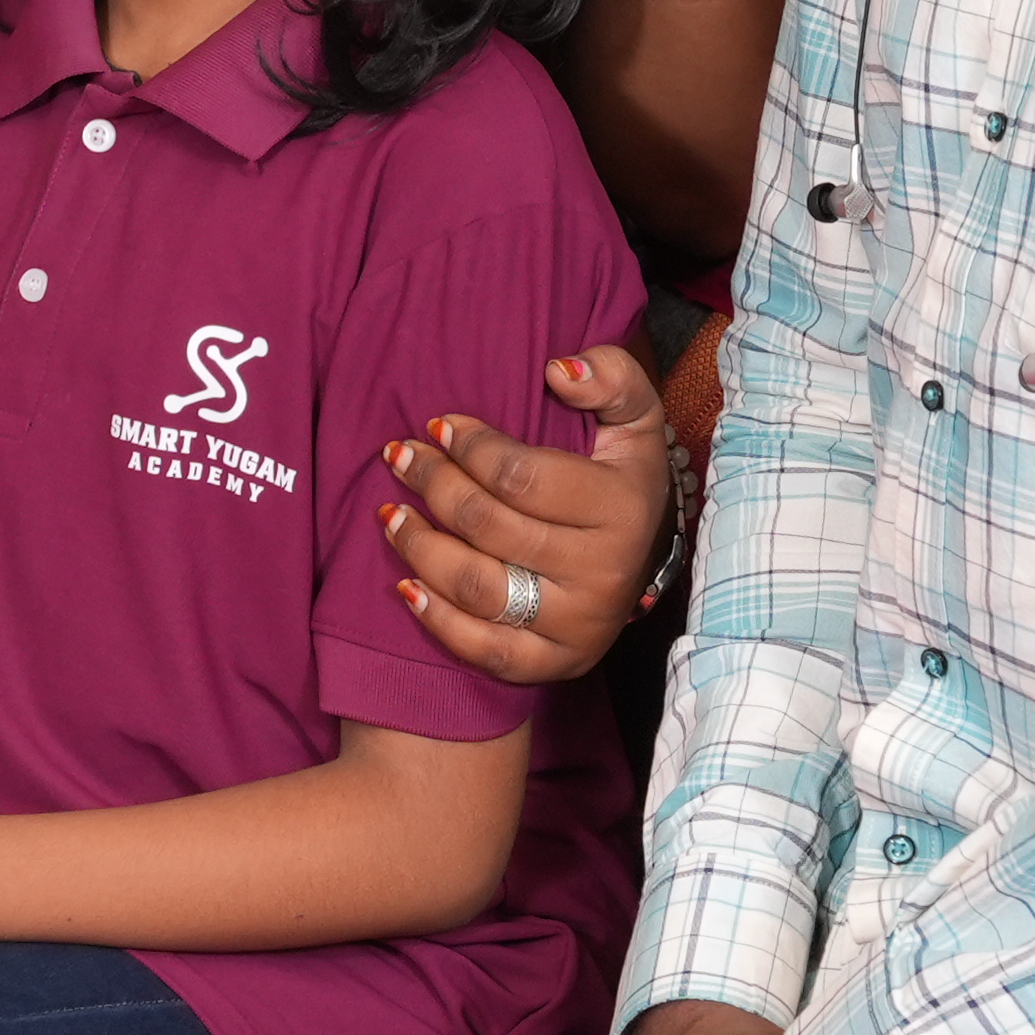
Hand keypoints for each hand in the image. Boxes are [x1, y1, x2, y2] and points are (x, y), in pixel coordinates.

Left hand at [383, 343, 675, 680]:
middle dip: (433, 485)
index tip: (437, 427)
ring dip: (419, 547)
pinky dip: (438, 621)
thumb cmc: (620, 479)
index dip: (468, 447)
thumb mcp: (633, 419)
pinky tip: (405, 585)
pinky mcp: (557, 663)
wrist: (644, 559)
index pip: (520, 476)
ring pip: (477, 587)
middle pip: (488, 526)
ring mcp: (580, 623)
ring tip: (390, 514)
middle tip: (400, 458)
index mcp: (621, 508)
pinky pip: (487, 650)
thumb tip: (557, 371)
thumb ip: (610, 376)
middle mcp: (604, 571)